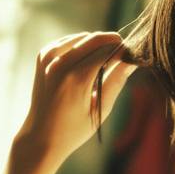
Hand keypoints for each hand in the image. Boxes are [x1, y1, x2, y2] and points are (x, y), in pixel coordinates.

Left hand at [14, 32, 139, 168]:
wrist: (40, 136)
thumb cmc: (74, 129)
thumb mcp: (100, 110)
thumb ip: (116, 81)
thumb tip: (132, 60)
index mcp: (76, 79)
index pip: (107, 51)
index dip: (123, 51)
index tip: (133, 56)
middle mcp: (60, 64)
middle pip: (95, 39)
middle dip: (112, 43)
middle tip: (125, 54)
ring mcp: (48, 58)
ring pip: (83, 37)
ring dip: (97, 44)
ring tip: (107, 62)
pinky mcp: (43, 56)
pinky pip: (69, 41)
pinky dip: (82, 46)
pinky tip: (89, 59)